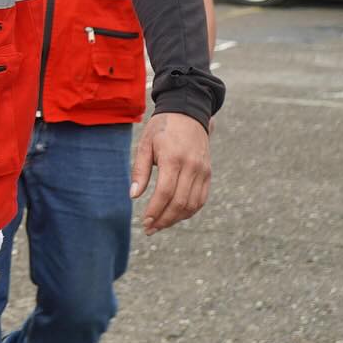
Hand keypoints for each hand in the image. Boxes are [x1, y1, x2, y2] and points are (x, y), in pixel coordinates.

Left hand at [131, 111, 211, 234]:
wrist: (188, 113)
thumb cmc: (161, 128)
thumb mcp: (145, 144)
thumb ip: (140, 170)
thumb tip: (134, 196)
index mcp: (174, 159)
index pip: (165, 193)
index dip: (154, 211)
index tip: (144, 222)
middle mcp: (192, 167)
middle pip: (180, 203)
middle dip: (164, 220)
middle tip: (149, 229)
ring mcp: (203, 171)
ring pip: (192, 204)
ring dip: (176, 219)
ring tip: (160, 225)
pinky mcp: (208, 173)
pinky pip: (201, 199)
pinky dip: (189, 211)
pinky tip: (175, 215)